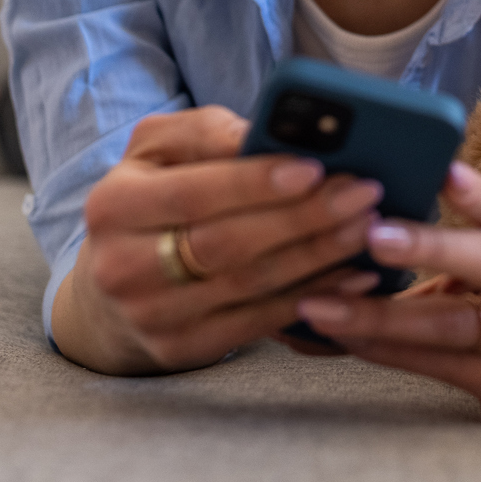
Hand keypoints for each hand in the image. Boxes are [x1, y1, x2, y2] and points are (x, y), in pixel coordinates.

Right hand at [51, 106, 386, 374]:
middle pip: (227, 244)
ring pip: (250, 285)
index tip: (316, 169)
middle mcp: (122, 266)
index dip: (256, 183)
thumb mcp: (159, 149)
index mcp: (113, 204)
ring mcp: (151, 315)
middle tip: (363, 195)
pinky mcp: (180, 348)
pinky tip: (354, 276)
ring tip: (368, 229)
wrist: (113, 281)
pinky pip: (259, 323)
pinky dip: (313, 297)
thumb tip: (264, 135)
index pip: (194, 193)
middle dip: (304, 218)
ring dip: (319, 257)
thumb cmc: (154, 195)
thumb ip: (207, 133)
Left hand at [291, 162, 480, 425]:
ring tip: (324, 306)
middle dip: (429, 245)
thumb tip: (359, 212)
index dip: (477, 192)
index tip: (442, 170)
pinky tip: (346, 340)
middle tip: (371, 235)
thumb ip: (451, 246)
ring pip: (455, 324)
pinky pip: (442, 366)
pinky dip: (389, 351)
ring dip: (383, 315)